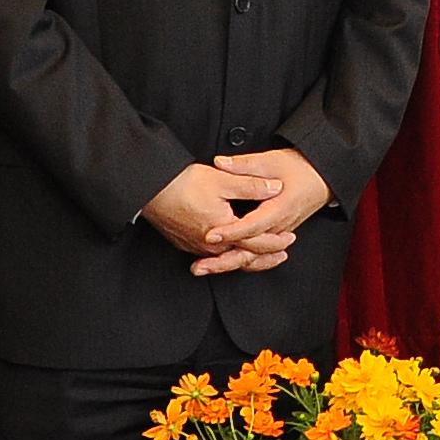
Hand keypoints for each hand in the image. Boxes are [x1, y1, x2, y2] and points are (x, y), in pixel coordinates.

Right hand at [142, 162, 285, 272]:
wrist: (149, 189)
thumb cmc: (182, 184)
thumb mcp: (223, 180)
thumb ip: (252, 185)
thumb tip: (276, 187)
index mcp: (224, 232)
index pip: (257, 243)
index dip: (276, 241)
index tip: (290, 238)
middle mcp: (210, 246)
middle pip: (244, 257)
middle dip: (265, 257)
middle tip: (282, 254)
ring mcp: (196, 247)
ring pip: (227, 258)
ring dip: (246, 256)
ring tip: (260, 255)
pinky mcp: (186, 244)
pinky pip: (212, 255)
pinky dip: (227, 254)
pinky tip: (231, 249)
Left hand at [205, 147, 330, 278]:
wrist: (322, 178)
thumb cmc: (300, 169)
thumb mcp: (272, 161)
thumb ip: (244, 165)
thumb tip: (220, 162)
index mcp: (280, 209)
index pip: (252, 226)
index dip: (231, 232)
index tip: (210, 235)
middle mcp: (280, 227)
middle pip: (251, 250)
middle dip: (224, 259)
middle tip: (200, 265)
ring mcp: (278, 234)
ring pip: (253, 256)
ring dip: (227, 263)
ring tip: (203, 268)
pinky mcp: (275, 237)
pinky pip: (256, 254)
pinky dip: (238, 260)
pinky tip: (219, 263)